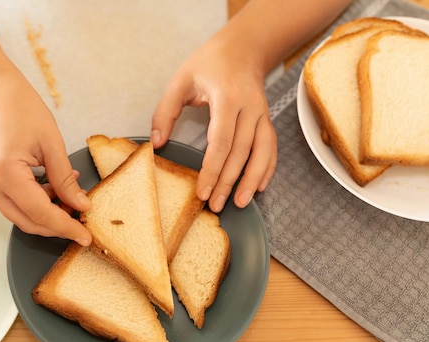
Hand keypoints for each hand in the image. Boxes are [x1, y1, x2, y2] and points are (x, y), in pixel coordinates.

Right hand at [0, 70, 91, 243]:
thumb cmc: (23, 108)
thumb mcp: (53, 144)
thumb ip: (65, 180)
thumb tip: (81, 206)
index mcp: (4, 172)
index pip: (40, 213)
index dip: (66, 227)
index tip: (86, 237)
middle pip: (28, 222)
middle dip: (57, 227)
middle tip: (82, 225)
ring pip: (20, 216)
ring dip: (47, 215)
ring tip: (72, 200)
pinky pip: (14, 203)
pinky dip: (36, 203)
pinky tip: (54, 189)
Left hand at [151, 28, 276, 212]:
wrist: (242, 48)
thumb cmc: (208, 64)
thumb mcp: (180, 80)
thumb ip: (165, 111)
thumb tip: (157, 144)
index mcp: (227, 97)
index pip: (221, 141)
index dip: (212, 170)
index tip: (201, 191)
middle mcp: (250, 107)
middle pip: (241, 152)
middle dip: (228, 182)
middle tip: (215, 206)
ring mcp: (262, 114)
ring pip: (262, 152)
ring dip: (252, 180)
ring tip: (241, 203)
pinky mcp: (267, 120)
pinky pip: (271, 148)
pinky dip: (268, 168)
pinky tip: (260, 187)